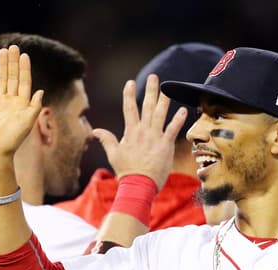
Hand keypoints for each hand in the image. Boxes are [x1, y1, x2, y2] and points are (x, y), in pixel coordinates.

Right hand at [0, 45, 44, 160]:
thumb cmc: (12, 140)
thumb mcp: (27, 123)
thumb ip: (34, 106)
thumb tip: (41, 91)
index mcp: (22, 104)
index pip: (24, 81)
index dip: (24, 68)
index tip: (24, 55)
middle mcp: (11, 102)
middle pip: (12, 77)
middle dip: (13, 62)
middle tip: (13, 47)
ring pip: (1, 80)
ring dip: (2, 66)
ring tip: (3, 51)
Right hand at [92, 74, 186, 190]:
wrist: (139, 185)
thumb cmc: (126, 171)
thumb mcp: (113, 154)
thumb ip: (106, 140)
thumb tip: (94, 131)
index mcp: (130, 132)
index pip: (129, 109)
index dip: (129, 94)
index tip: (130, 82)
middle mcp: (143, 131)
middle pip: (146, 106)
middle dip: (150, 90)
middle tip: (154, 77)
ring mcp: (155, 137)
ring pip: (160, 114)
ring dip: (164, 100)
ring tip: (168, 89)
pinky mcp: (166, 145)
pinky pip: (173, 129)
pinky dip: (178, 119)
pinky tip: (183, 109)